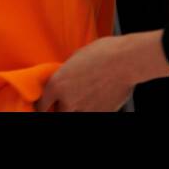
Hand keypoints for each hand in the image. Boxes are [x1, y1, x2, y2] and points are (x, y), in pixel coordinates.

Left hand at [35, 33, 166, 111]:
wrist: (126, 61)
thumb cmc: (103, 53)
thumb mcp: (76, 58)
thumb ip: (65, 73)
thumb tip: (64, 78)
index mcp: (56, 84)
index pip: (41, 105)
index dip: (44, 104)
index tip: (46, 104)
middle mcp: (67, 101)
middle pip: (57, 113)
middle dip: (61, 107)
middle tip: (68, 99)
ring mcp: (84, 110)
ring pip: (73, 115)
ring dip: (76, 109)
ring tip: (85, 97)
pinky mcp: (99, 114)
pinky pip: (90, 114)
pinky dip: (92, 109)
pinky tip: (97, 98)